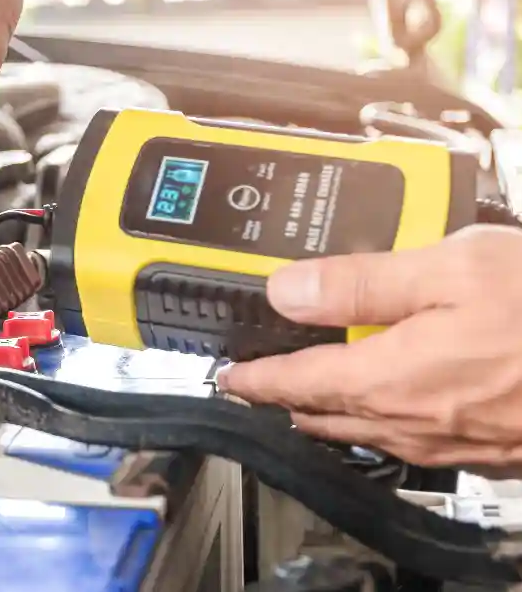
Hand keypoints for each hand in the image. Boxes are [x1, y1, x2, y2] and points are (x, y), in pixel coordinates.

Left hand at [218, 225, 521, 474]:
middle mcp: (415, 424)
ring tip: (315, 397)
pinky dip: (390, 424)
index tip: (229, 379)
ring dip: (335, 414)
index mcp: (390, 380)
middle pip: (327, 415)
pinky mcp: (494, 453)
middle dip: (288, 399)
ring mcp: (456, 446)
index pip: (296, 383)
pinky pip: (418, 444)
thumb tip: (287, 290)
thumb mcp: (453, 269)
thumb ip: (363, 282)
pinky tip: (398, 406)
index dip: (255, 380)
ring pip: (372, 434)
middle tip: (263, 385)